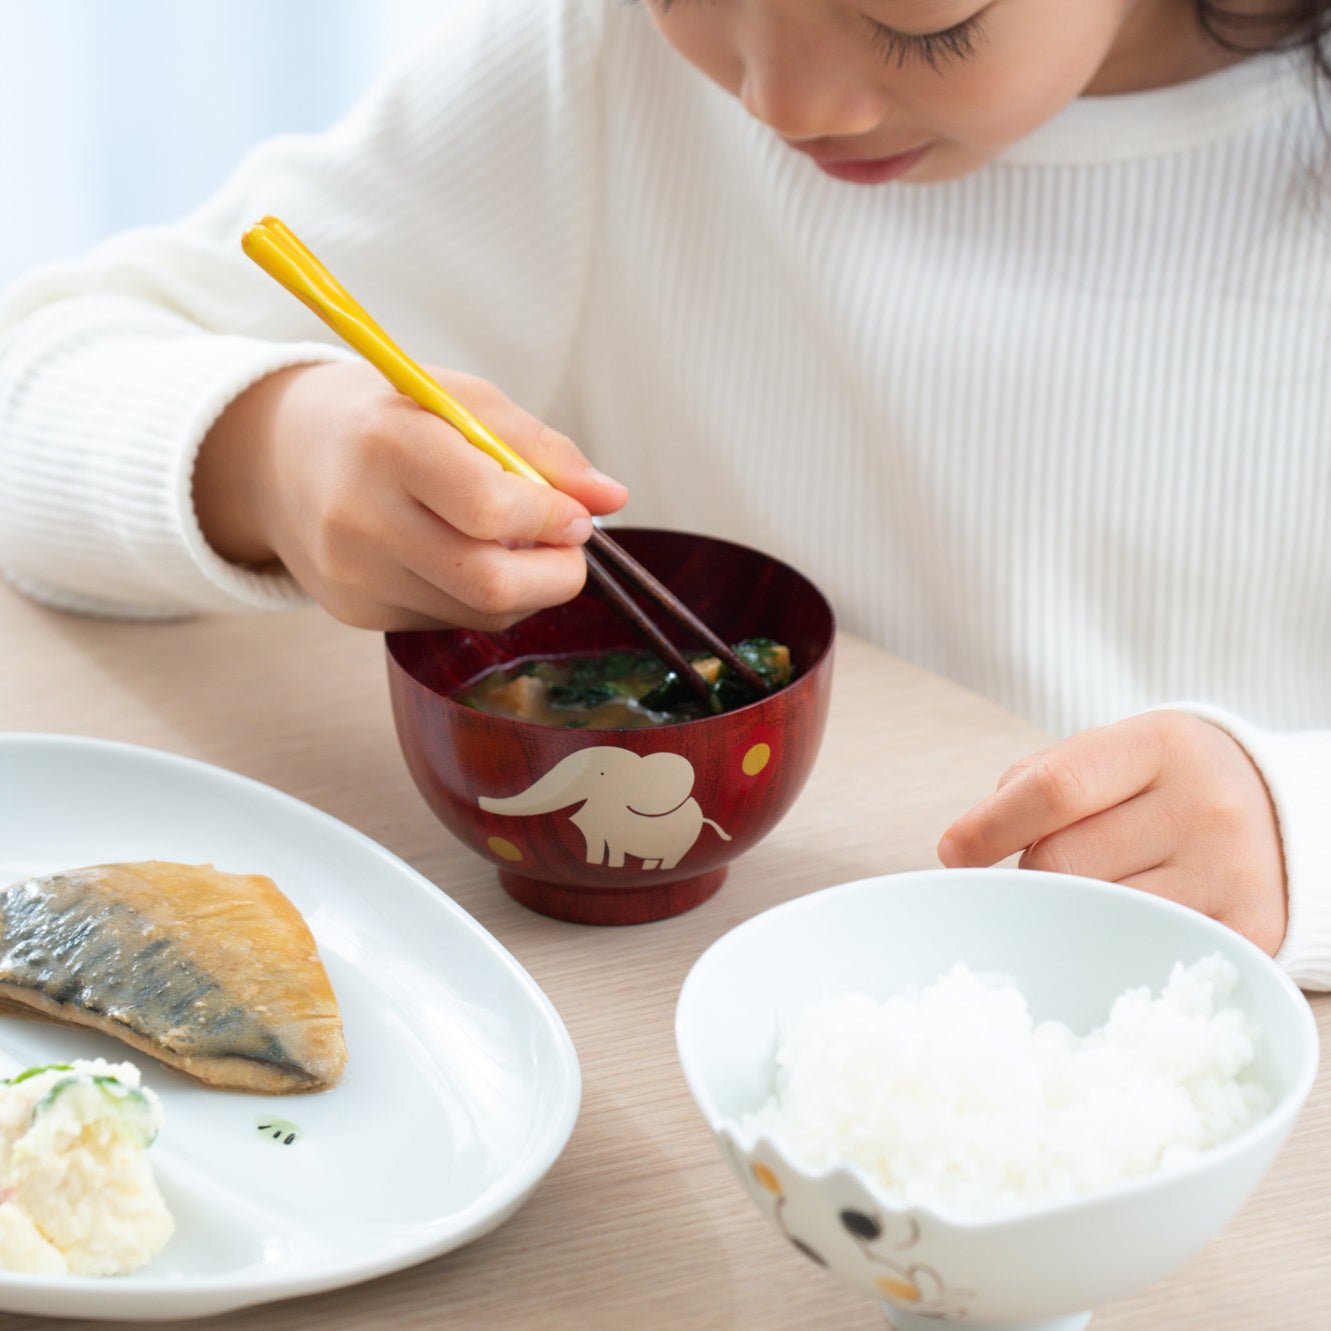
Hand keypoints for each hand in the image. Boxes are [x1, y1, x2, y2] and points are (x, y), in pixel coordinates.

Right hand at [193, 361, 627, 630]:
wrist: (278, 456)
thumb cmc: (383, 417)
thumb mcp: (460, 401)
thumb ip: (540, 449)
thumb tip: (612, 498)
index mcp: (388, 443)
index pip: (490, 509)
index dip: (552, 518)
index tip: (577, 514)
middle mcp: (360, 517)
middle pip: (489, 583)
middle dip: (557, 576)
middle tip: (571, 547)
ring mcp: (354, 575)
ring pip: (479, 612)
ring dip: (525, 587)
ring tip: (518, 542)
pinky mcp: (355, 612)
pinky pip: (449, 620)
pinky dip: (480, 597)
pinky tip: (464, 556)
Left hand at [937, 710, 1287, 954]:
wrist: (1283, 815)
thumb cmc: (1166, 784)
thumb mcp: (1113, 753)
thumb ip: (1037, 781)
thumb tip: (964, 843)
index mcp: (1162, 745)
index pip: (1052, 790)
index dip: (988, 828)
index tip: (951, 853)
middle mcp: (1206, 806)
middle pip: (1065, 862)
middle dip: (1029, 876)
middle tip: (1033, 878)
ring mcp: (1232, 874)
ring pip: (1097, 915)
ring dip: (1063, 916)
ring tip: (1073, 902)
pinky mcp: (1249, 934)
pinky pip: (1142, 954)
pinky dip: (1108, 946)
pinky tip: (1107, 931)